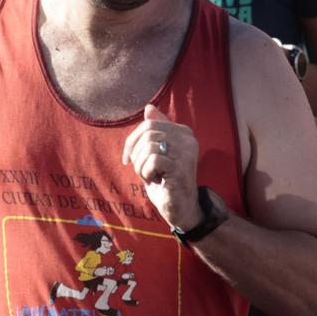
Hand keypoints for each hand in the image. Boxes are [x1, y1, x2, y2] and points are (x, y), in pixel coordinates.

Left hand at [124, 104, 201, 229]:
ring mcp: (186, 153)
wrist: (180, 208)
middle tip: (143, 170)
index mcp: (183, 132)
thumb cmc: (166, 180)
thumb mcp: (158, 153)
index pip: (149, 124)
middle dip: (137, 154)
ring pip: (149, 146)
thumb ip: (157, 130)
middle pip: (147, 133)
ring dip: (142, 166)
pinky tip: (155, 181)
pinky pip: (153, 161)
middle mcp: (188, 139)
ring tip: (151, 176)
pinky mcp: (181, 169)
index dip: (132, 141)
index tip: (128, 158)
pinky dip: (146, 173)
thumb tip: (149, 107)